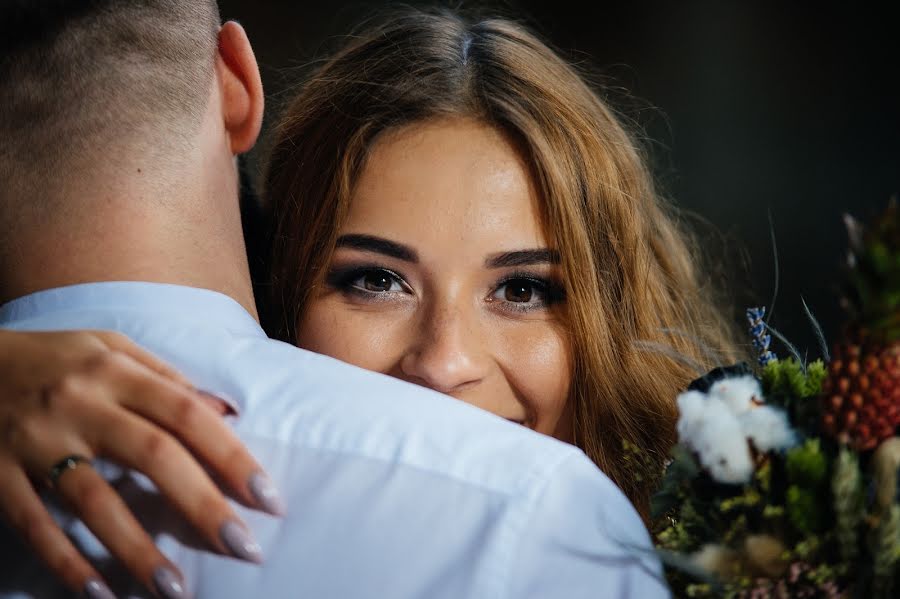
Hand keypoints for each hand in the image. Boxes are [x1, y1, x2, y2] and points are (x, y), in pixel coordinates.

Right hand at [0, 329, 282, 597]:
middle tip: (244, 547)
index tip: (268, 497)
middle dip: (203, 504)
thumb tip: (228, 410)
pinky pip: (33, 524)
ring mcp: (36, 440)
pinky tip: (100, 593)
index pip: (187, 413)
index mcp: (115, 370)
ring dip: (138, 549)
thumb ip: (168, 378)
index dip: (231, 455)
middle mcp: (80, 402)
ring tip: (176, 590)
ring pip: (93, 499)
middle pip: (153, 455)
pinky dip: (66, 561)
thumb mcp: (110, 348)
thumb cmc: (54, 358)